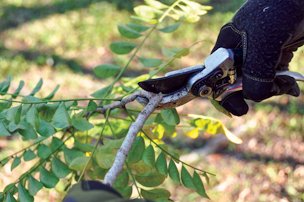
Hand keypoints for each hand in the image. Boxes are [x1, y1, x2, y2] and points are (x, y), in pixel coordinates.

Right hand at [212, 0, 303, 115]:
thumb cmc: (280, 13)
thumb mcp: (263, 42)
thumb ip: (254, 71)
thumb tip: (253, 96)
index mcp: (227, 46)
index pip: (216, 76)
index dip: (224, 93)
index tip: (239, 108)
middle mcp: (239, 53)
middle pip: (237, 83)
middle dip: (253, 92)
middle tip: (272, 91)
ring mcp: (257, 56)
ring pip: (256, 83)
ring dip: (272, 90)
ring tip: (287, 85)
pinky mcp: (275, 57)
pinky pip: (273, 78)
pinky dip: (282, 86)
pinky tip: (291, 87)